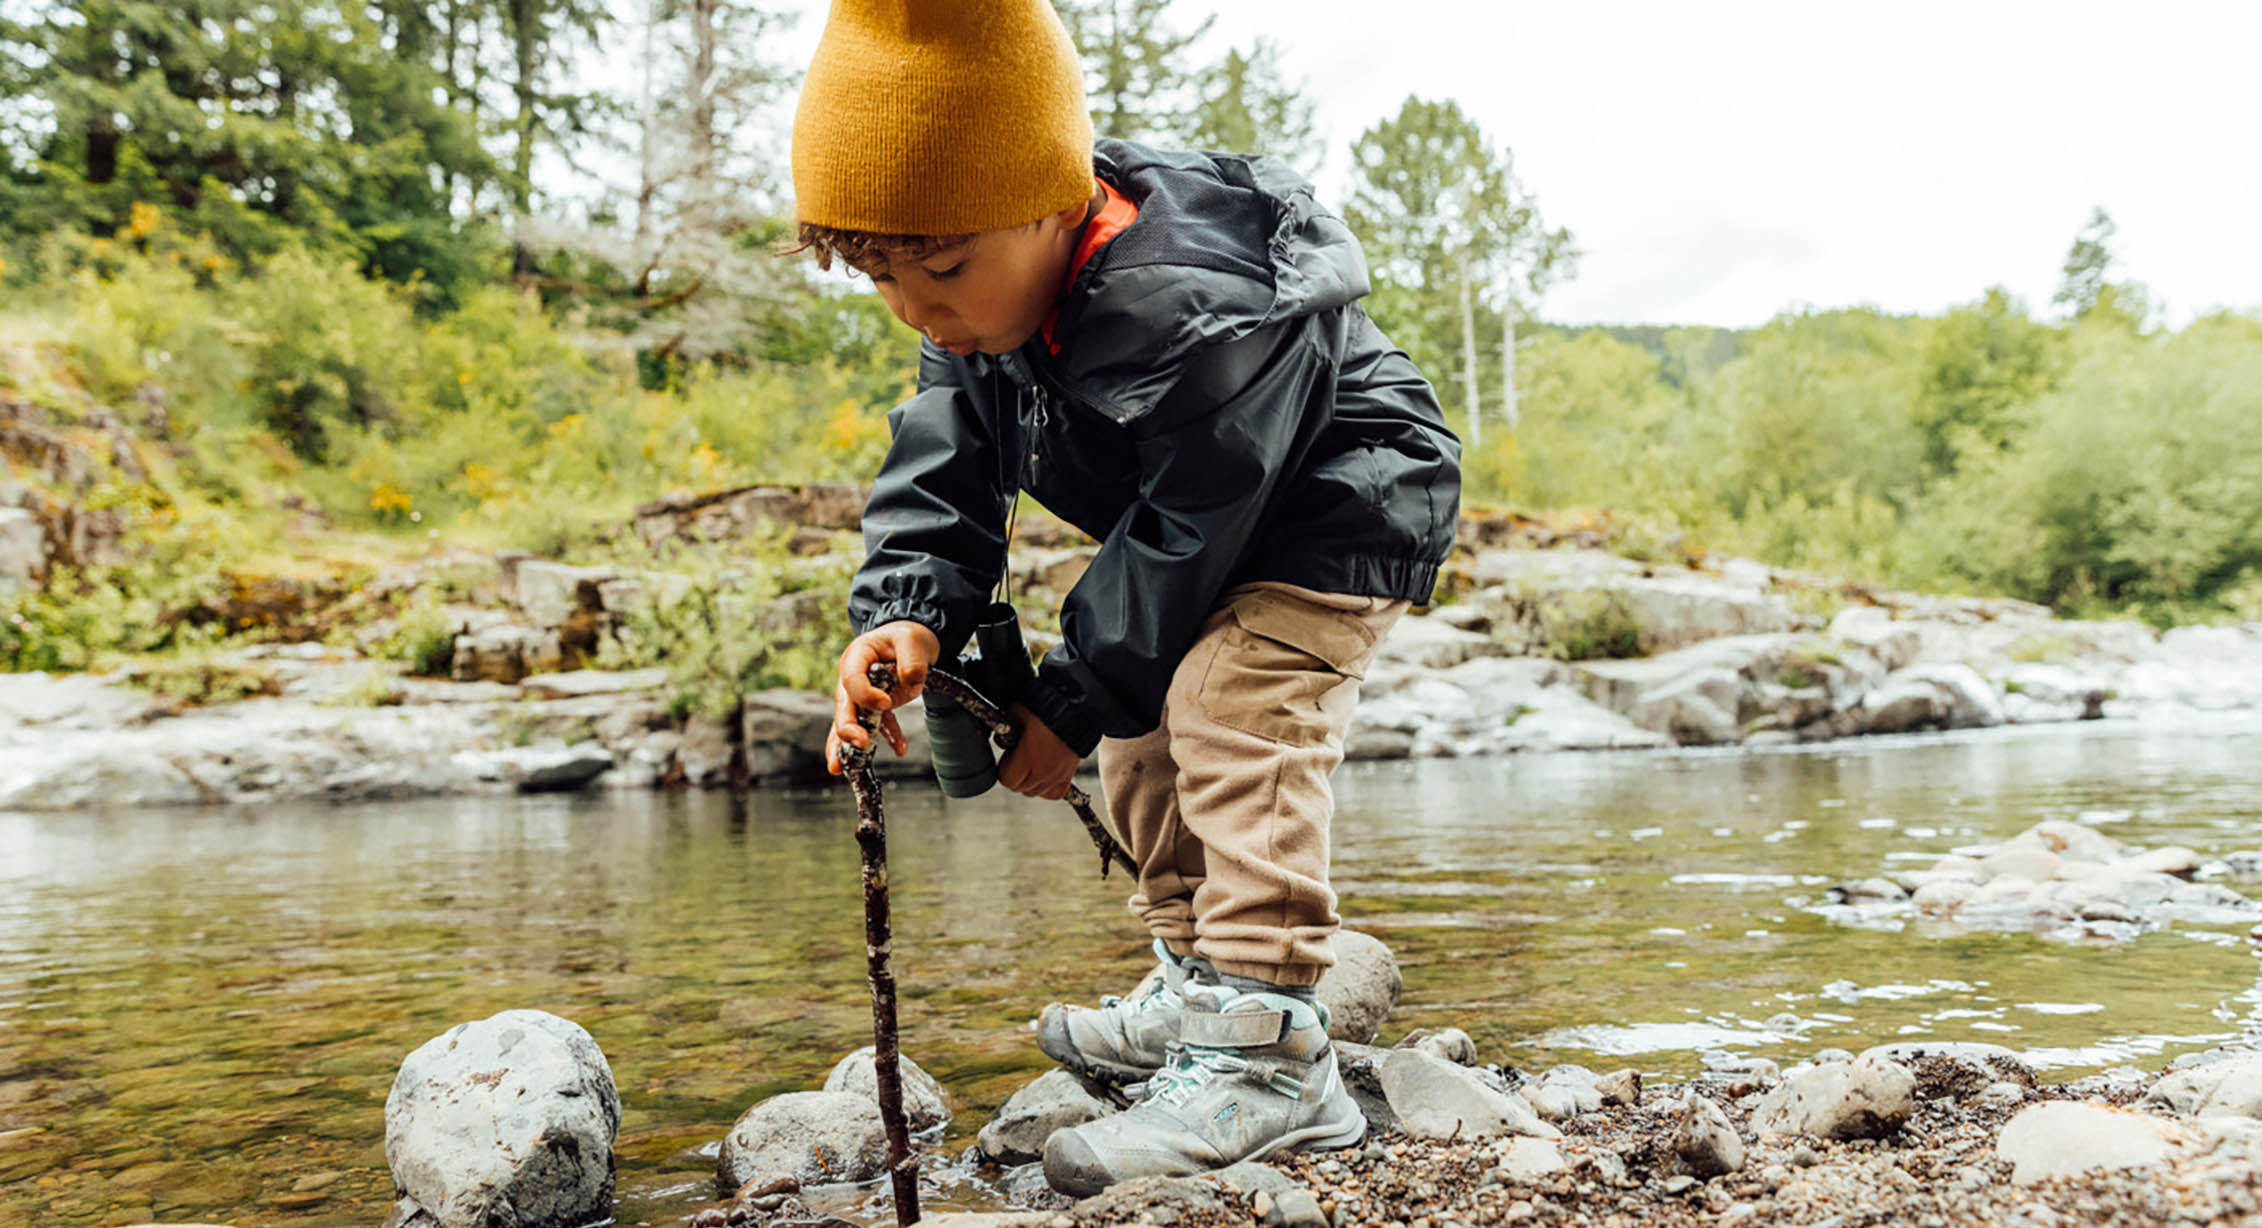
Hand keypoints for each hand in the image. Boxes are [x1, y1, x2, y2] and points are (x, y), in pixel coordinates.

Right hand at [826, 620, 942, 774]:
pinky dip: (886, 737)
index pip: (852, 679)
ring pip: (850, 721)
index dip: (866, 694)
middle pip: (843, 705)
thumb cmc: (907, 635)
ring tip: (839, 768)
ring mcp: (861, 694)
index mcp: (857, 657)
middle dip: (847, 727)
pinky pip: (876, 725)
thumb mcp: (912, 640)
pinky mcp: (875, 706)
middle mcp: (852, 677)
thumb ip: (912, 660)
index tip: (885, 703)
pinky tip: (900, 749)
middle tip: (858, 742)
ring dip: (847, 744)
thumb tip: (912, 682)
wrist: (912, 638)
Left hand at [997, 703, 1079, 799]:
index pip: (1006, 780)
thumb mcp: (1019, 710)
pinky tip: (1044, 774)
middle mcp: (1042, 771)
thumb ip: (1007, 724)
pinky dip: (1046, 787)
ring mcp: (1057, 775)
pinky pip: (1053, 793)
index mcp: (1028, 757)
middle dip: (1015, 776)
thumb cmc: (1048, 708)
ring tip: (1031, 764)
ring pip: (1034, 792)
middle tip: (1018, 758)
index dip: (1003, 768)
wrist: (1079, 710)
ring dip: (1029, 782)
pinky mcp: (1069, 775)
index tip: (1008, 755)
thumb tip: (1002, 735)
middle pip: (1019, 788)